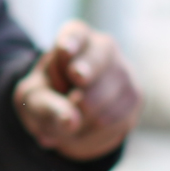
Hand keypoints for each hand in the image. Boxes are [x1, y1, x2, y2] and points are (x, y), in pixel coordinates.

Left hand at [13, 21, 141, 160]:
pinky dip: (91, 134)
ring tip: (68, 120)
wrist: (71, 112)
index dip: (70, 43)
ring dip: (77, 124)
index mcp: (74, 35)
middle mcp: (104, 46)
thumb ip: (47, 107)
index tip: (64, 50)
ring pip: (100, 104)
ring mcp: (124, 70)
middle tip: (72, 98)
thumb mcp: (34, 99)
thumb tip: (71, 122)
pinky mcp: (135, 97)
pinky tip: (82, 129)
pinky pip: (112, 123)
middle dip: (79, 89)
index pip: (74, 35)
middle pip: (93, 68)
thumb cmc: (48, 96)